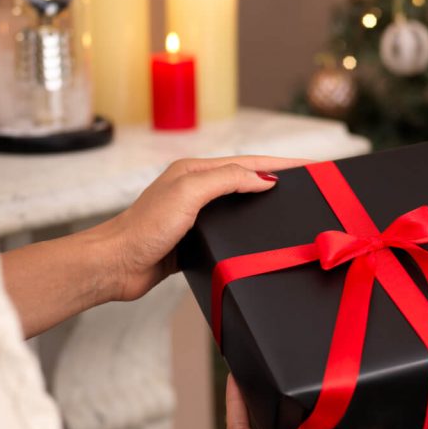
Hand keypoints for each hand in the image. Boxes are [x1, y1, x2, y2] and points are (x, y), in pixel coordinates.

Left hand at [91, 156, 308, 301]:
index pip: (249, 163)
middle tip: (310, 186)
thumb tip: (264, 179)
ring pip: (240, 206)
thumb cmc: (143, 228)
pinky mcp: (194, 241)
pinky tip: (261, 240)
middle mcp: (196, 190)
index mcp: (196, 171)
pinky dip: (248, 232)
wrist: (116, 265)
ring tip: (293, 209)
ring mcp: (195, 216)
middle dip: (279, 180)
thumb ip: (227, 180)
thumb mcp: (188, 194)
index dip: (282, 164)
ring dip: (264, 206)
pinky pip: (230, 232)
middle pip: (247, 181)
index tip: (311, 166)